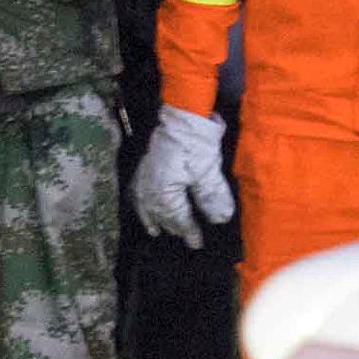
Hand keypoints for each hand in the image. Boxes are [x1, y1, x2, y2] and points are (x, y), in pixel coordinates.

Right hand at [130, 104, 231, 248]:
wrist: (182, 114)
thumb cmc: (195, 143)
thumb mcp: (208, 171)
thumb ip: (212, 197)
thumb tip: (220, 219)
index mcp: (165, 191)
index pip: (179, 217)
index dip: (189, 231)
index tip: (197, 244)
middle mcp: (151, 187)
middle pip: (162, 213)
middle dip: (172, 227)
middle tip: (183, 237)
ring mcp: (146, 175)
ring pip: (147, 204)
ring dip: (152, 218)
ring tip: (155, 232)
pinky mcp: (146, 164)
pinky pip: (138, 189)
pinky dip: (140, 201)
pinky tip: (142, 205)